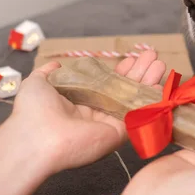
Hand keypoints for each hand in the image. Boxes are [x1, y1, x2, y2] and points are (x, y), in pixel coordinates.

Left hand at [0, 51, 165, 194]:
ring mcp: (109, 122)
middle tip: (152, 56)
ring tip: (160, 64)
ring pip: (134, 99)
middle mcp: (97, 111)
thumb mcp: (37, 83)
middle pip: (124, 88)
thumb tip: (57, 64)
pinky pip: (138, 116)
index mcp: (80, 100)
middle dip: (140, 71)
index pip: (107, 82)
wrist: (37, 138)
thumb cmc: (34, 111)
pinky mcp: (118, 133)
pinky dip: (151, 101)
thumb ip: (49, 72)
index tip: (133, 57)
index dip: (121, 69)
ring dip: (148, 81)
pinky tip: (160, 84)